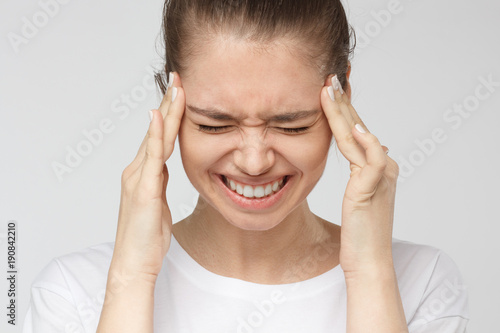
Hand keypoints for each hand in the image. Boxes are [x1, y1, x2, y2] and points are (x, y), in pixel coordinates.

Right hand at [111, 72, 184, 277]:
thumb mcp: (157, 204)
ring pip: (155, 138)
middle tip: (178, 77)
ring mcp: (138, 178)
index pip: (159, 136)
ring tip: (176, 87)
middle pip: (156, 130)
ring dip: (166, 111)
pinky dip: (155, 135)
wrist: (135, 263)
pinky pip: (151, 157)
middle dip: (168, 102)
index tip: (180, 92)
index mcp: (144, 174)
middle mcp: (137, 170)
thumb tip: (164, 168)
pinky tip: (159, 116)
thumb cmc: (147, 237)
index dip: (169, 113)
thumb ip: (158, 183)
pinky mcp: (143, 190)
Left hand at [321, 75, 398, 275]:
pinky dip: (365, 141)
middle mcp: (382, 165)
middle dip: (342, 100)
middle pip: (358, 126)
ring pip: (360, 136)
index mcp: (376, 166)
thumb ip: (359, 173)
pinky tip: (355, 125)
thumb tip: (360, 151)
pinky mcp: (374, 188)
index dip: (342, 109)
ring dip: (344, 111)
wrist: (368, 260)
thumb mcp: (358, 197)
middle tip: (328, 77)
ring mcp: (380, 175)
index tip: (328, 89)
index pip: (357, 130)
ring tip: (329, 88)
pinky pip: (372, 159)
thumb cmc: (359, 232)